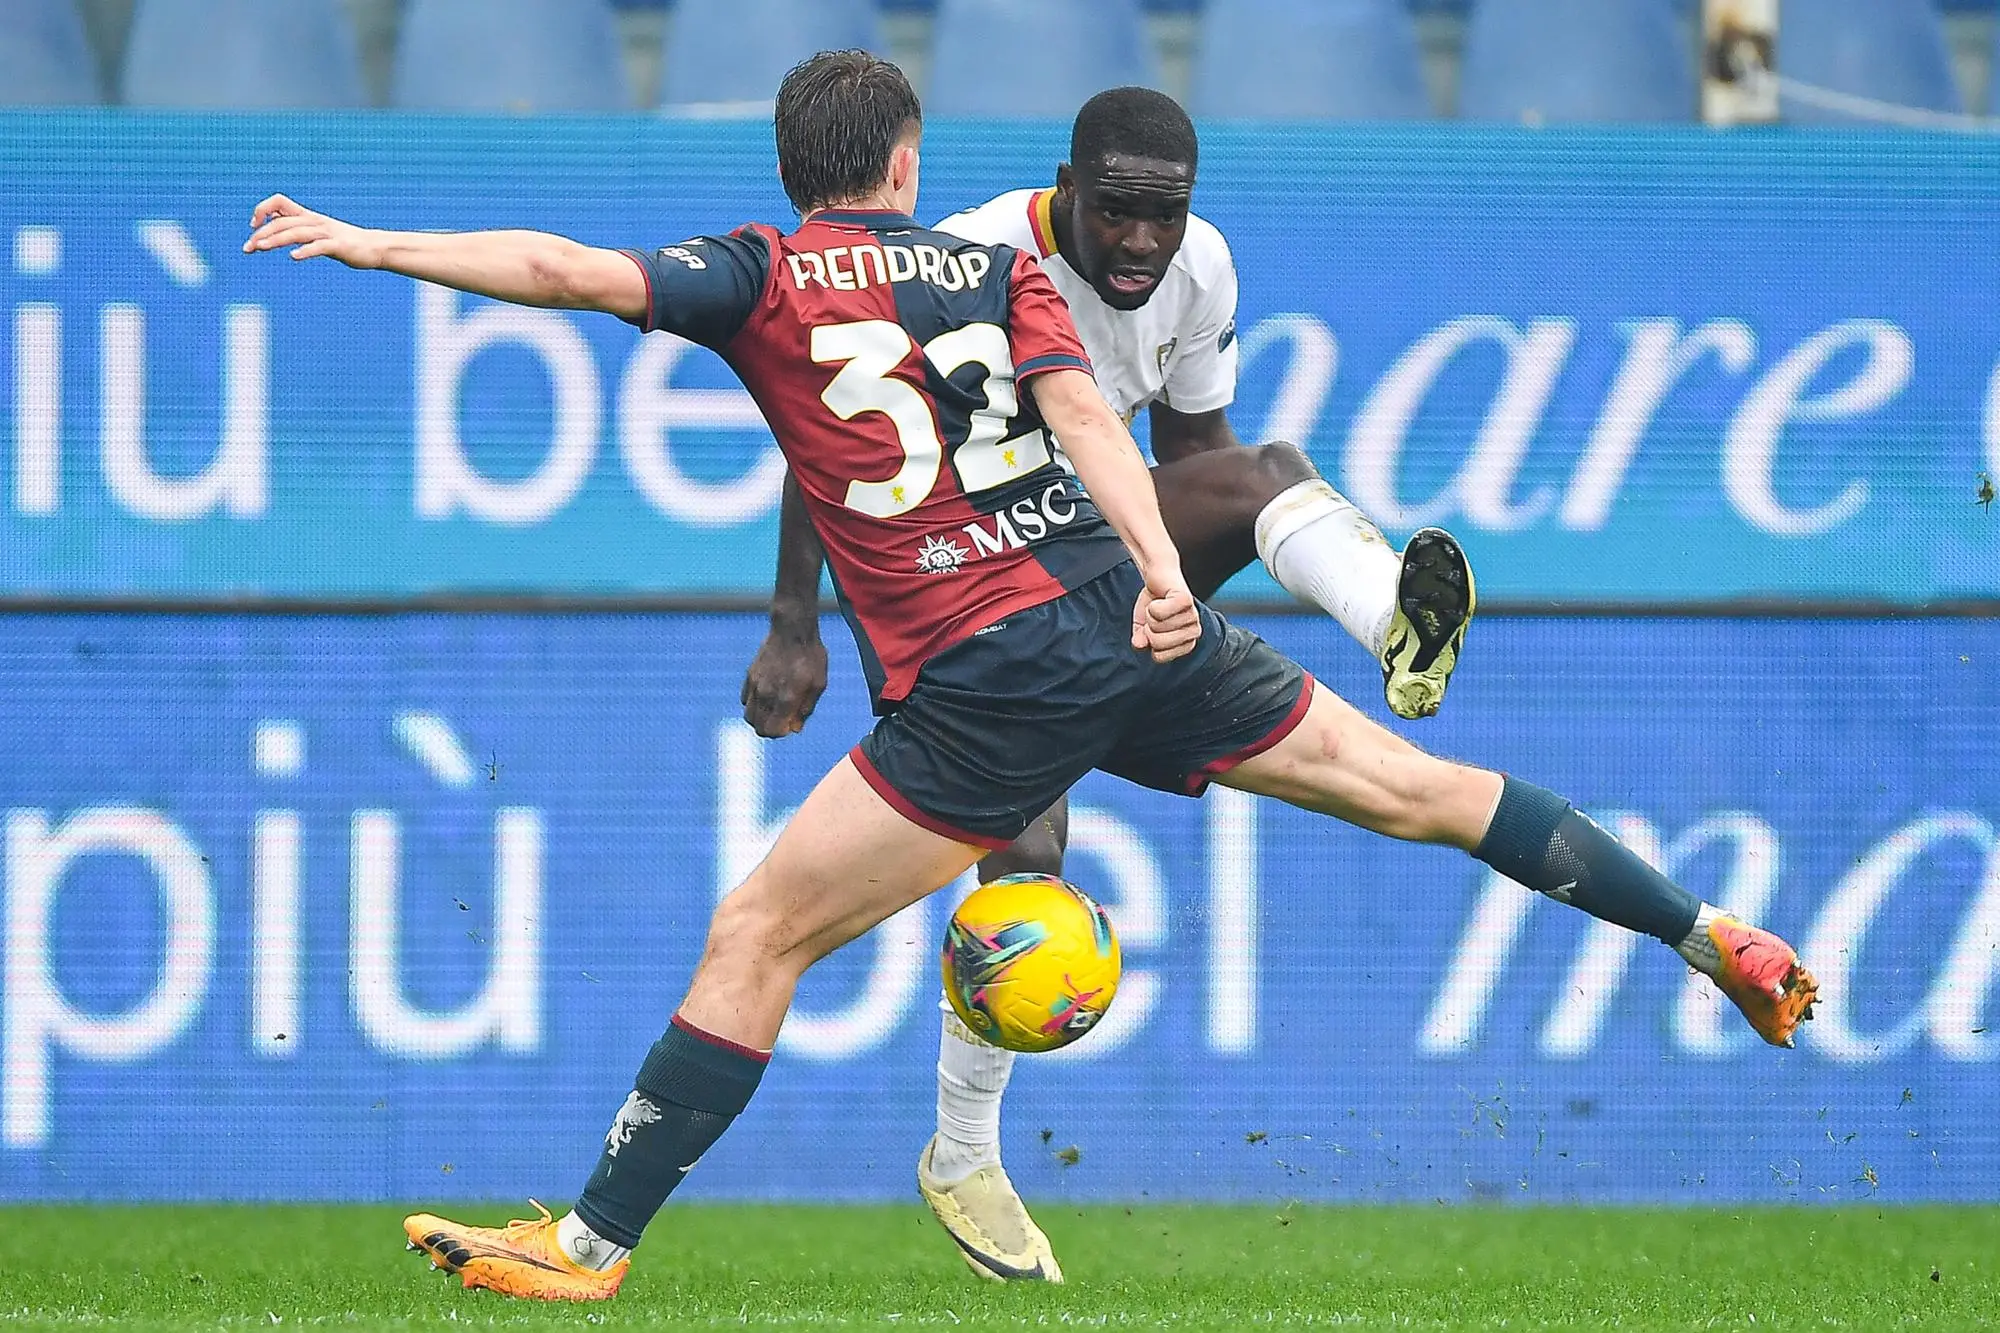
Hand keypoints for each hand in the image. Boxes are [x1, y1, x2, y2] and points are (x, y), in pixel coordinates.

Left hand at [243, 194, 382, 267]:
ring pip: (296, 233)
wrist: (374, 247)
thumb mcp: (317, 232)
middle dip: (261, 233)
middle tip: (248, 248)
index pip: (278, 202)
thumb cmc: (343, 242)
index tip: (253, 226)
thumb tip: (276, 227)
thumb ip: (297, 228)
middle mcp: (314, 221)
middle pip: (282, 222)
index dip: (262, 209)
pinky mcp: (338, 245)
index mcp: (307, 216)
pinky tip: (294, 257)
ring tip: (261, 248)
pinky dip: (306, 251)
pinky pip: (319, 247)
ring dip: (276, 240)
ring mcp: (326, 233)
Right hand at [741, 625, 828, 737]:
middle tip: (783, 719)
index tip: (790, 724)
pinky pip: (745, 700)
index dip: (781, 733)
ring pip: (748, 716)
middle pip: (758, 727)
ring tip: (774, 709)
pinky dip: (754, 704)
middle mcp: (767, 694)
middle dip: (770, 729)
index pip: (772, 731)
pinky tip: (767, 696)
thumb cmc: (810, 656)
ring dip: (760, 719)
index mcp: (786, 698)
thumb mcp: (819, 684)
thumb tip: (795, 728)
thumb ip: (806, 709)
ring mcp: (756, 685)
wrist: (792, 630)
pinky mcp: (750, 675)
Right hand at [1131, 566, 1200, 662]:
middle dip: (1148, 627)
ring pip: (1157, 626)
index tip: (1154, 627)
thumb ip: (1142, 639)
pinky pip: (1159, 612)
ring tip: (1159, 604)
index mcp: (1186, 643)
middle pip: (1158, 643)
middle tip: (1155, 614)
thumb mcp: (1143, 626)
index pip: (1159, 657)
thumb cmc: (1155, 603)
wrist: (1159, 575)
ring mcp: (1192, 616)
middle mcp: (1193, 632)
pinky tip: (1161, 598)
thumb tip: (1139, 644)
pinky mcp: (1186, 600)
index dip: (1149, 641)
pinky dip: (1152, 605)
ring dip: (1150, 613)